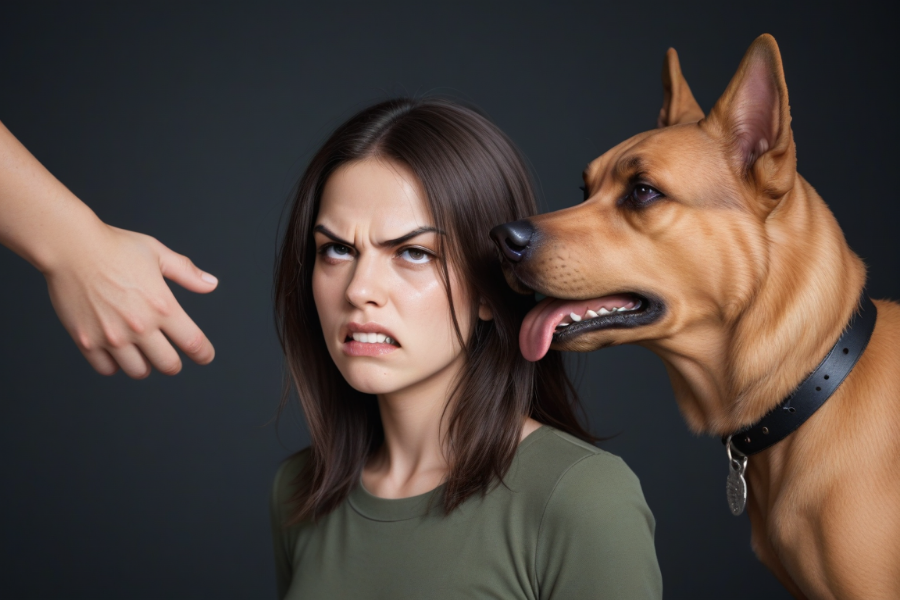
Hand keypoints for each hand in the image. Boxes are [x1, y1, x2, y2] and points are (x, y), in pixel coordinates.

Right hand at [44, 222, 217, 377]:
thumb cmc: (115, 247)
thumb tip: (212, 285)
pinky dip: (115, 365)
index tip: (205, 356)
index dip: (204, 354)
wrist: (71, 247)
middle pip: (168, 365)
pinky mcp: (87, 341)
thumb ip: (187, 273)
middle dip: (173, 363)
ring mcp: (112, 337)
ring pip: (138, 371)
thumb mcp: (158, 254)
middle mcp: (140, 326)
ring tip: (143, 355)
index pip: (193, 343)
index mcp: (163, 306)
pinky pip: (107, 369)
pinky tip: (117, 352)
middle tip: (170, 358)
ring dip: (145, 365)